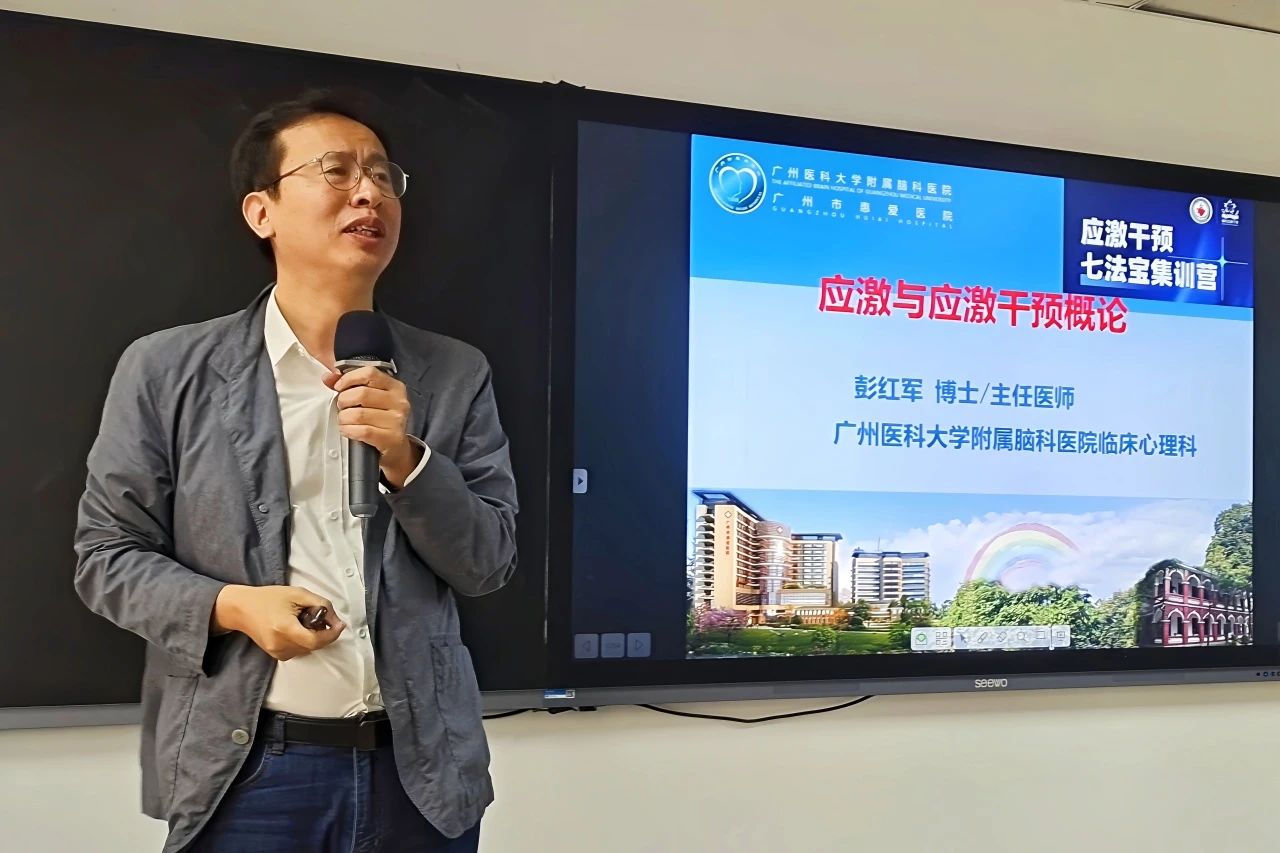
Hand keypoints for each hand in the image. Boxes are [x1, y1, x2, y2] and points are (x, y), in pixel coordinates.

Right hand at [212, 585, 345, 660]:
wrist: (242, 608)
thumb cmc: (268, 598)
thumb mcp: (298, 594)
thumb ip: (321, 605)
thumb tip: (335, 620)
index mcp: (284, 628)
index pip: (315, 640)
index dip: (331, 634)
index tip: (339, 625)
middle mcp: (280, 644)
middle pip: (313, 645)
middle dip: (322, 633)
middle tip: (319, 617)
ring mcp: (276, 652)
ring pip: (307, 649)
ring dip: (313, 637)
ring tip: (303, 621)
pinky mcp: (275, 655)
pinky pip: (298, 651)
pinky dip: (303, 641)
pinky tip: (296, 628)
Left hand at [325, 366, 421, 487]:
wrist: (396, 448)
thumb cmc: (381, 420)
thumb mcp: (370, 399)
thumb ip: (349, 385)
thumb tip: (328, 377)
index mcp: (395, 387)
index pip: (370, 373)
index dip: (349, 378)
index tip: (339, 387)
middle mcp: (399, 402)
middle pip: (362, 393)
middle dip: (344, 401)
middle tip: (342, 407)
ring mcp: (397, 420)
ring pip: (359, 414)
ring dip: (344, 419)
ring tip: (344, 421)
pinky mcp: (391, 438)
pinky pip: (363, 431)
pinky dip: (349, 430)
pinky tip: (348, 430)